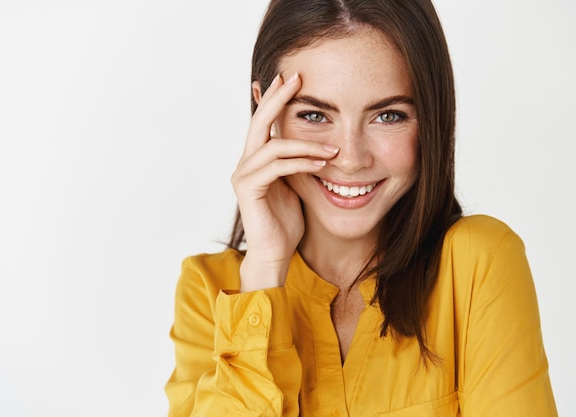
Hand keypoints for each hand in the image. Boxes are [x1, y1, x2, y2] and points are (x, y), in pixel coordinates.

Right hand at [231, 73, 338, 291]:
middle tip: (296, 77)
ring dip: (305, 144)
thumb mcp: (296, 184)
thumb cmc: (286, 222)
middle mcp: (245, 163)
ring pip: (272, 145)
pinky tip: (320, 163)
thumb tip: (317, 143)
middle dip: (278, 98)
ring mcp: (244, 176)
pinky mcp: (248, 190)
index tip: (291, 78)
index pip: (264, 122)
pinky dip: (300, 162)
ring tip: (331, 150)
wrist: (275, 254)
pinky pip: (277, 166)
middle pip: (259, 122)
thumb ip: (298, 162)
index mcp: (256, 160)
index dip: (275, 98)